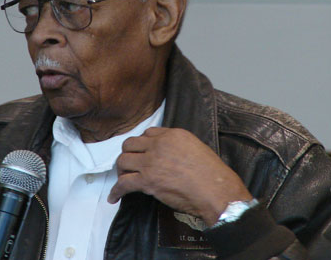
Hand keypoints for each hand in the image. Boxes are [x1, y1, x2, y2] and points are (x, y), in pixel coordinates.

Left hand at [107, 127, 252, 225]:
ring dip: (121, 170)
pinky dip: (116, 191)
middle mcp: (159, 145)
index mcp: (172, 135)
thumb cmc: (212, 175)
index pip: (148, 133)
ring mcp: (151, 162)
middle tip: (130, 165)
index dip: (143, 144)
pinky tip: (114, 197)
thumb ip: (177, 146)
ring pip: (123, 160)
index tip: (142, 153)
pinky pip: (123, 183)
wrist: (216, 191)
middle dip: (128, 154)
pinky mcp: (147, 181)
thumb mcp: (196, 148)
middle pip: (130, 144)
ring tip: (123, 178)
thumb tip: (167, 154)